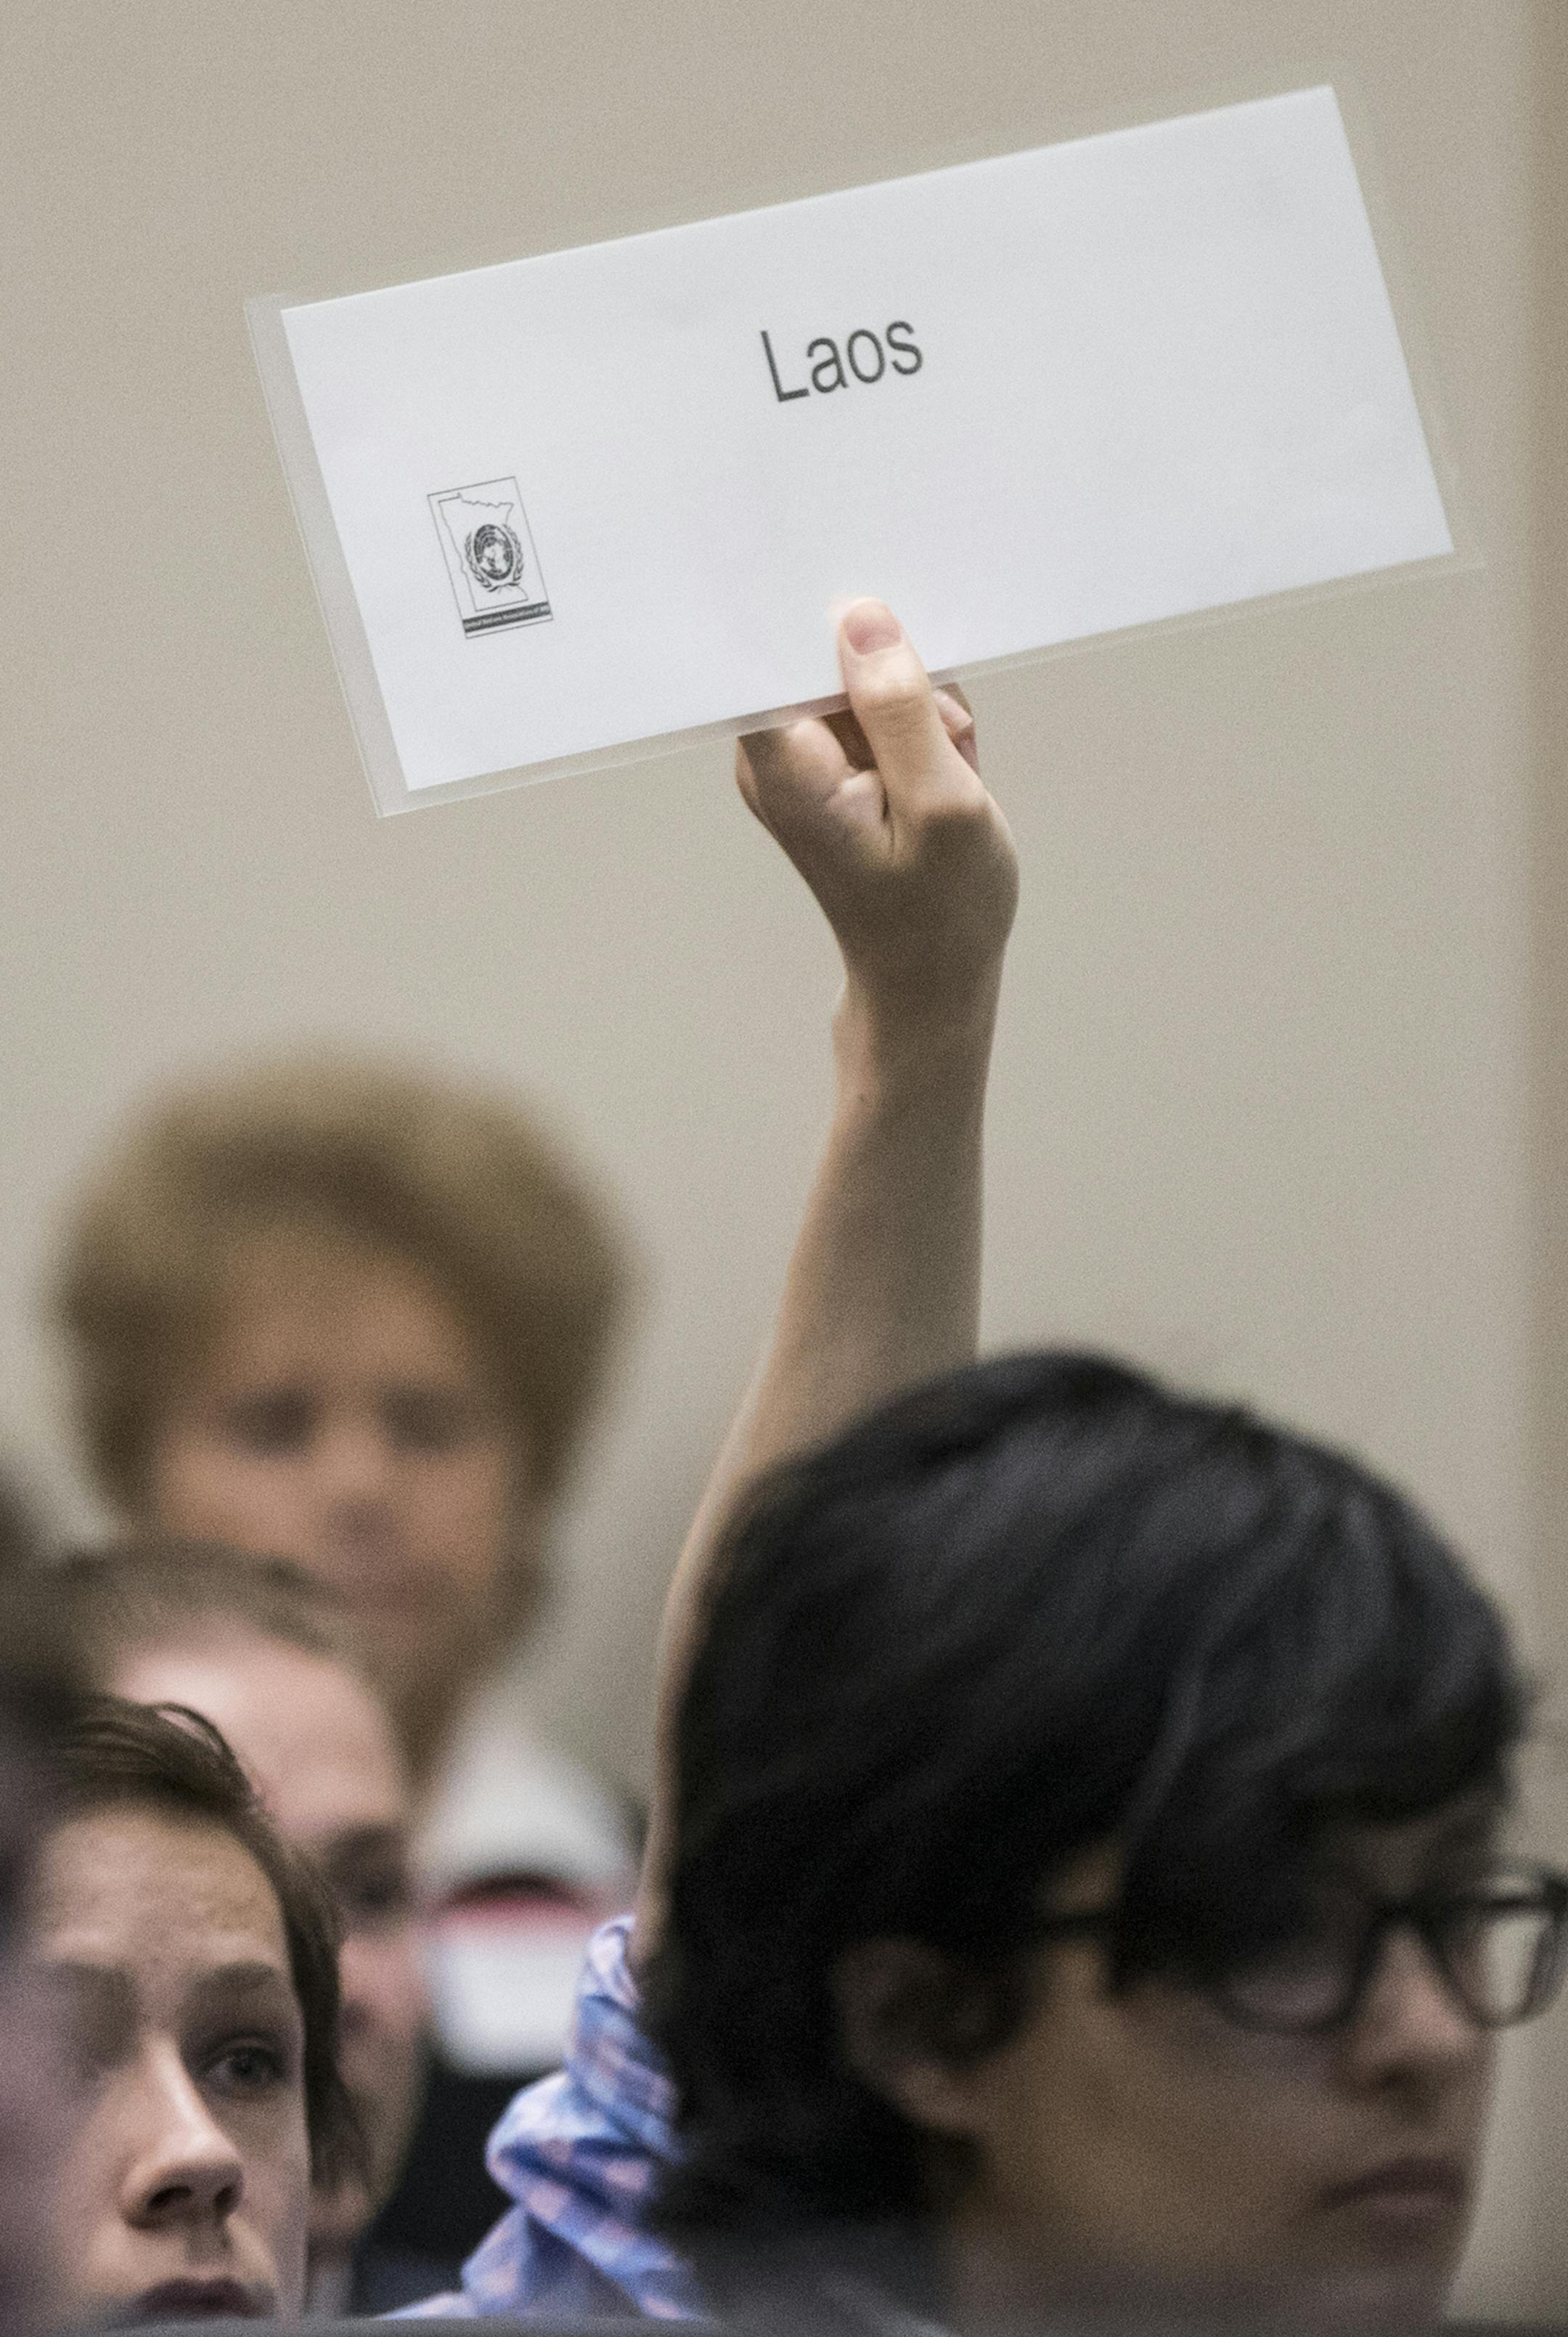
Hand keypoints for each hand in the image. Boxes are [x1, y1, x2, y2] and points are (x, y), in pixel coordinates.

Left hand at [736, 601, 1017, 1037]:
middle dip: (903, 678)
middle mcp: (776, 753)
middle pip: (827, 653)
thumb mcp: (944, 804)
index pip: (765, 648)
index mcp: (784, 763)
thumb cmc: (941, 915)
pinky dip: (926, 733)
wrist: (931, 982)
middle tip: (945, 742)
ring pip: (869, 678)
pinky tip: (945, 774)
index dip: (813, 614)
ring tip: (949, 771)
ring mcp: (804, 757)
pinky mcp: (834, 762)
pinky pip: (883, 709)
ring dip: (925, 711)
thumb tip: (861, 619)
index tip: (866, 598)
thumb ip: (903, 708)